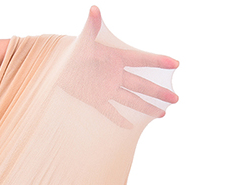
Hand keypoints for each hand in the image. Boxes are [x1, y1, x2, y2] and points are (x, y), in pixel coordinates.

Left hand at [58, 6, 178, 127]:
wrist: (56, 64)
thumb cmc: (70, 49)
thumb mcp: (82, 40)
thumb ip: (91, 27)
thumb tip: (93, 10)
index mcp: (115, 57)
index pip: (141, 60)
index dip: (158, 61)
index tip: (175, 64)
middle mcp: (115, 74)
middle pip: (141, 84)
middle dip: (158, 92)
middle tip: (176, 99)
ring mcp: (107, 88)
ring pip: (130, 99)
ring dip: (146, 106)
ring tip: (162, 114)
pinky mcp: (95, 99)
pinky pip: (109, 111)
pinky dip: (118, 119)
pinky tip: (130, 126)